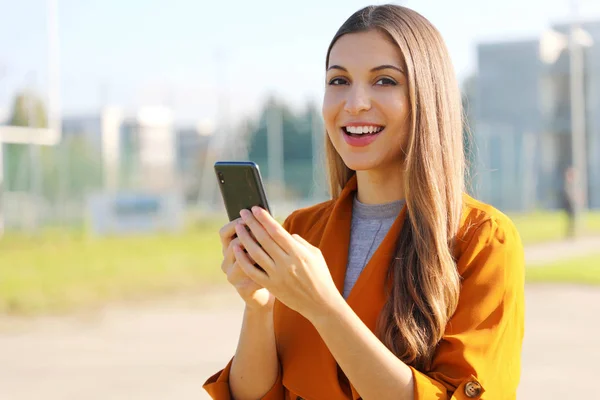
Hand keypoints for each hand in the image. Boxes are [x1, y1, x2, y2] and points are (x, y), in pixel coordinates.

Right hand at [219, 218, 273, 309]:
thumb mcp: (258, 247)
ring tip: (268, 248)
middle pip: (233, 245)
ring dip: (255, 253)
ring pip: (241, 261)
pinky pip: (252, 277)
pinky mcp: (243, 289)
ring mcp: (233, 277)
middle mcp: (227, 263)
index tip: (250, 216)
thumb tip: (267, 218)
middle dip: (249, 237)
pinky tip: (274, 266)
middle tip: (262, 231)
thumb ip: (259, 235)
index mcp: (228, 249)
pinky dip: (263, 270)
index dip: (236, 224)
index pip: (224, 233)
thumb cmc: (263, 264)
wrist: (262, 293)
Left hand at [233, 207, 341, 321]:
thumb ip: (299, 242)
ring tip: (239, 227)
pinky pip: (253, 271)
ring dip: (245, 238)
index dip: (264, 218)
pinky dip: (243, 259)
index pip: (277, 231)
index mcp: (298, 253)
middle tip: (243, 212)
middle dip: (252, 223)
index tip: (256, 209)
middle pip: (263, 239)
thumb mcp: (315, 254)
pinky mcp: (271, 286)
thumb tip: (284, 233)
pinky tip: (237, 249)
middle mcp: (286, 263)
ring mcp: (277, 275)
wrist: (321, 304)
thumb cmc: (320, 276)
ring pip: (255, 253)